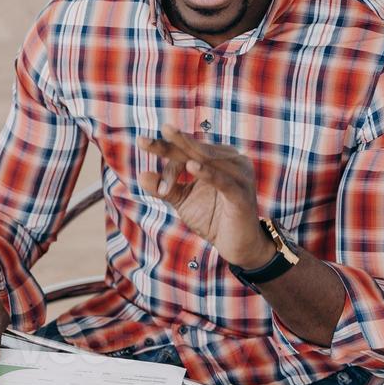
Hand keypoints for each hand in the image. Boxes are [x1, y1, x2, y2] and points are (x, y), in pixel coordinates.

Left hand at [136, 125, 273, 267]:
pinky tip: (192, 166)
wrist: (237, 246)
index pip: (187, 149)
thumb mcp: (183, 201)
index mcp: (218, 158)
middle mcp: (232, 160)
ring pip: (207, 160)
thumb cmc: (212, 219)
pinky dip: (207, 173)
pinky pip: (223, 181)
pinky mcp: (242, 194)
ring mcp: (240, 176)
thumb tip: (141, 175)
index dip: (164, 151)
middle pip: (196, 149)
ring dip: (183, 158)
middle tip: (144, 138)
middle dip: (171, 142)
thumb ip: (165, 187)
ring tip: (163, 144)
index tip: (141, 149)